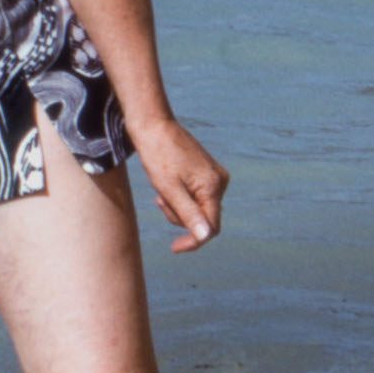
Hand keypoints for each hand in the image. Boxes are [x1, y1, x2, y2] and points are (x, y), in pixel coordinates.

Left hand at [133, 116, 228, 253]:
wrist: (153, 124)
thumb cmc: (157, 155)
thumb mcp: (169, 189)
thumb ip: (188, 214)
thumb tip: (206, 236)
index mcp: (213, 186)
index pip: (211, 228)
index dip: (194, 242)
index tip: (174, 248)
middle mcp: (220, 180)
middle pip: (203, 218)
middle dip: (180, 216)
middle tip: (159, 200)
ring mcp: (214, 175)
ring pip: (198, 208)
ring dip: (178, 206)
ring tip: (162, 189)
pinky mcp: (206, 171)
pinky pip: (196, 195)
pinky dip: (180, 196)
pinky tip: (167, 183)